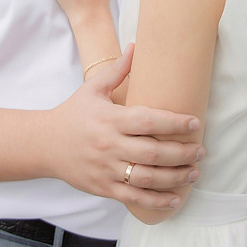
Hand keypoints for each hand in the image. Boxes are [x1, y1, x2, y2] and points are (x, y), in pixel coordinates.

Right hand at [45, 48, 204, 210]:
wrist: (44, 143)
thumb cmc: (73, 113)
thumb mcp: (92, 88)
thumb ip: (117, 70)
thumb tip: (136, 46)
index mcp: (110, 119)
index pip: (148, 120)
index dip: (174, 122)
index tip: (195, 123)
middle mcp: (110, 145)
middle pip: (154, 152)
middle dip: (183, 153)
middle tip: (202, 151)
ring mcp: (107, 169)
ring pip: (148, 177)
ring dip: (176, 177)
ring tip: (194, 172)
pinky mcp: (104, 188)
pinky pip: (134, 197)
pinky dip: (157, 201)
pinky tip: (175, 198)